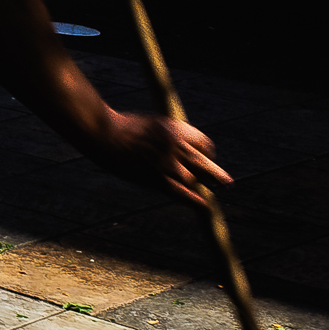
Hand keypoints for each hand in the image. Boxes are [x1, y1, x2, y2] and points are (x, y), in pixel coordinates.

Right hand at [94, 111, 230, 204]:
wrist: (101, 133)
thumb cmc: (121, 126)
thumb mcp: (152, 124)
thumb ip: (169, 136)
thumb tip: (180, 150)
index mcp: (176, 129)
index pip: (204, 144)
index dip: (206, 152)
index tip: (205, 157)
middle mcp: (176, 147)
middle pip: (204, 163)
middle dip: (216, 174)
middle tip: (227, 182)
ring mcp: (166, 164)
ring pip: (193, 179)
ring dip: (198, 185)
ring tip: (205, 191)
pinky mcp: (155, 179)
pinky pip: (181, 193)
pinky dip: (194, 201)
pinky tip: (204, 205)